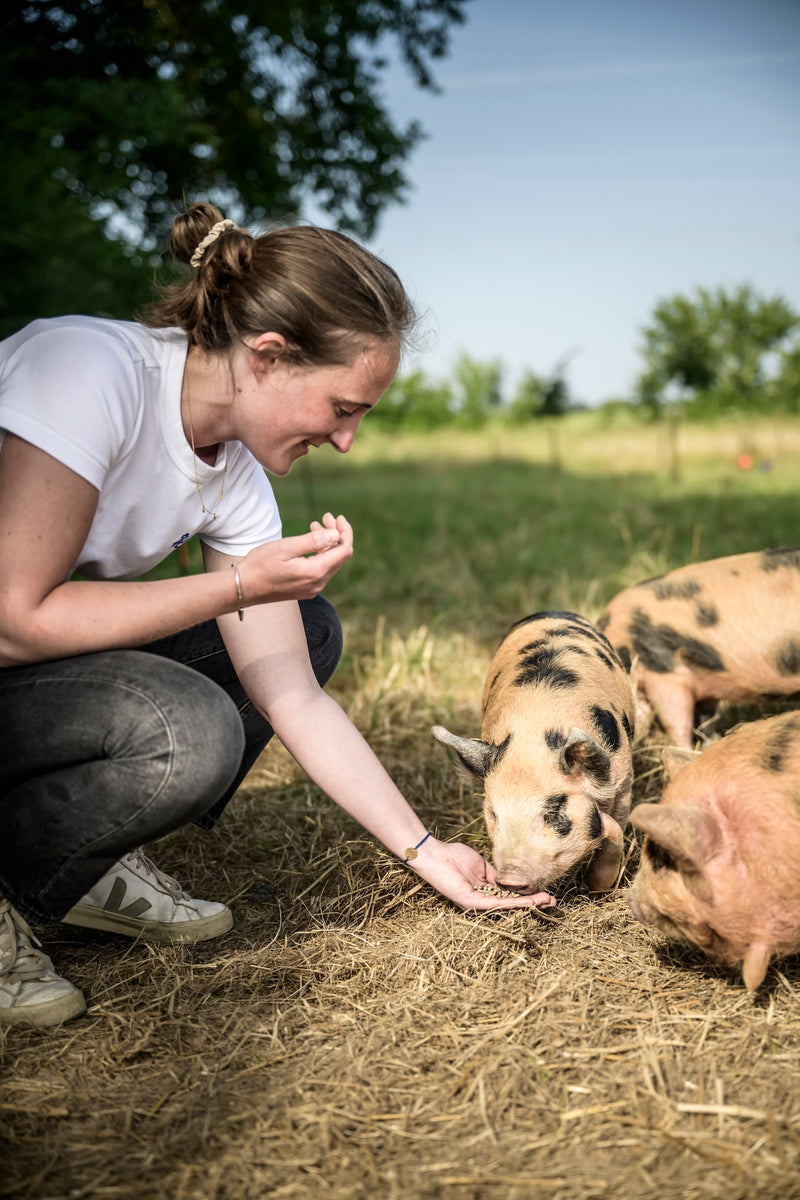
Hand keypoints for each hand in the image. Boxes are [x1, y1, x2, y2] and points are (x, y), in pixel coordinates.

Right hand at [240, 512, 352, 602]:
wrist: (243, 587)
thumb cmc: (260, 565)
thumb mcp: (286, 547)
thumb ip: (313, 541)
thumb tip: (336, 535)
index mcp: (315, 572)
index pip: (344, 550)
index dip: (345, 531)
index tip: (337, 517)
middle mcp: (318, 583)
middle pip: (339, 556)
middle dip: (336, 534)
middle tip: (325, 516)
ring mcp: (312, 588)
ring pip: (330, 562)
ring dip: (327, 543)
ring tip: (315, 525)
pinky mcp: (305, 589)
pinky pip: (321, 569)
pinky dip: (320, 553)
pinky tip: (310, 543)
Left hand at [410, 838, 556, 911]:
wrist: (436, 855)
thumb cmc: (454, 857)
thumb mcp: (482, 866)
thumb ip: (496, 875)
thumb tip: (511, 879)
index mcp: (485, 893)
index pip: (511, 898)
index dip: (529, 897)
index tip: (547, 894)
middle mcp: (483, 902)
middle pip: (513, 907)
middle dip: (534, 905)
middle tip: (553, 902)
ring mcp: (477, 904)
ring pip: (508, 907)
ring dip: (529, 905)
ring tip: (546, 901)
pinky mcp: (472, 903)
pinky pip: (497, 904)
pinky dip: (514, 903)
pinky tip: (528, 901)